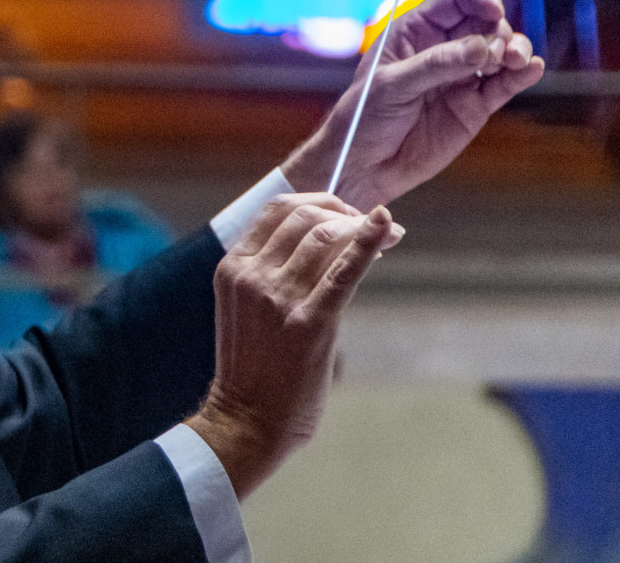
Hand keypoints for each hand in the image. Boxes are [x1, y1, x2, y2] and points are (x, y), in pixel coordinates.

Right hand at [186, 194, 400, 498]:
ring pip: (326, 237)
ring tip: (387, 237)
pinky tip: (387, 228)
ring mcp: (278, 298)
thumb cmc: (253, 366)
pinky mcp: (310, 323)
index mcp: (232, 267)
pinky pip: (344, 271)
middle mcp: (252, 276)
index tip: (344, 211)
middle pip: (305, 217)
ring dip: (362, 229)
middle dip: (345, 212)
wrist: (246, 419)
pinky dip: (368, 242)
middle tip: (374, 225)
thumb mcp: (246, 307)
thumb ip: (272, 272)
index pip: (277, 208)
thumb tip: (329, 239)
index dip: (319, 201)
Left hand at [282, 0, 544, 210]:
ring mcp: (462, 77)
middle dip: (499, 29)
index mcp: (415, 32)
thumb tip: (483, 46)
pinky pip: (505, 84)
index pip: (455, 0)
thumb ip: (437, 65)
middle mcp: (442, 49)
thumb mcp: (392, 85)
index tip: (493, 10)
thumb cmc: (364, 117)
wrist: (364, 166)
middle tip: (498, 51)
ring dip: (516, 49)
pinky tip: (532, 69)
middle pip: (485, 23)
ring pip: (501, 52)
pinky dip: (523, 74)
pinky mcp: (475, 106)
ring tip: (515, 60)